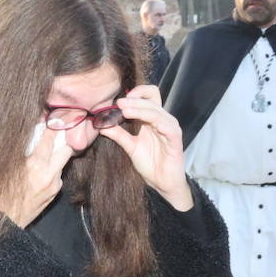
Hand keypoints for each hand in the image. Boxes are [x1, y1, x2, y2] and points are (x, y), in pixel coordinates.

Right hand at [0, 126, 72, 227]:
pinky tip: (41, 165)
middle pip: (67, 148)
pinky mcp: (54, 194)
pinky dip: (52, 166)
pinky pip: (57, 174)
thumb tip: (27, 132)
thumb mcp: (4, 167)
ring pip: (63, 161)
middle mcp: (50, 175)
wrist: (2, 224)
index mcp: (36, 166)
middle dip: (63, 138)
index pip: (50, 138)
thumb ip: (19, 148)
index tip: (50, 115)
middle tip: (57, 128)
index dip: (51, 124)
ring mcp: (54, 185)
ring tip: (48, 146)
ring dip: (57, 152)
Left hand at [98, 85, 192, 210]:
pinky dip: (151, 118)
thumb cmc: (150, 164)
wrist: (162, 183)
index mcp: (153, 119)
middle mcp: (163, 119)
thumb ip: (118, 134)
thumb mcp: (130, 146)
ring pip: (155, 109)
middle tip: (118, 103)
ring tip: (123, 109)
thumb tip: (100, 124)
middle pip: (152, 97)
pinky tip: (138, 119)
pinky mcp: (175, 137)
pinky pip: (165, 124)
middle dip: (134, 98)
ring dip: (139, 107)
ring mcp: (170, 127)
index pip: (148, 96)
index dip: (135, 93)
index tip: (118, 100)